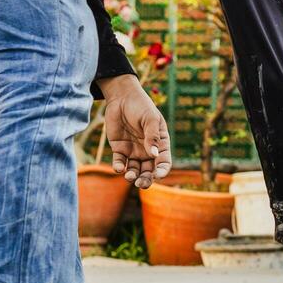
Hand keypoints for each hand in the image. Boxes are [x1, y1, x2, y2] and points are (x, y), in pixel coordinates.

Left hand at [97, 74, 170, 188]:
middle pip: (149, 171)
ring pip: (135, 170)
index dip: (162, 170)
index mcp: (160, 145)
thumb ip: (152, 136)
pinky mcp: (120, 149)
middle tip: (141, 184)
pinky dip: (119, 167)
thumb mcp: (150, 119)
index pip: (164, 162)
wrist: (121, 97)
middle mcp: (148, 151)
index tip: (159, 175)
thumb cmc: (141, 106)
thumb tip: (153, 155)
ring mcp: (134, 151)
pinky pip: (120, 162)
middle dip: (146, 179)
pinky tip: (119, 168)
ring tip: (129, 177)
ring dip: (133, 176)